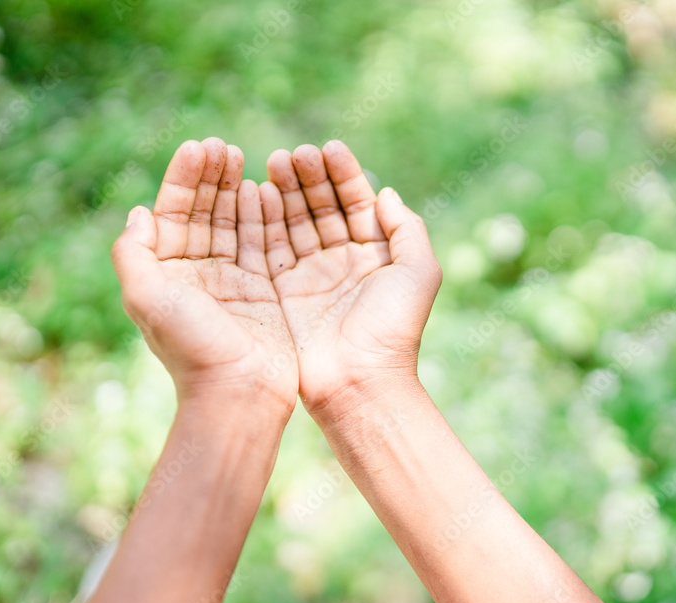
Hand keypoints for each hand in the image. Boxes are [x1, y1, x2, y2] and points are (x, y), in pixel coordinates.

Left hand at [111, 138, 297, 411]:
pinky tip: (266, 189)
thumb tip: (138, 212)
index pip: (173, 212)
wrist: (239, 393)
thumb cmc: (192, 346)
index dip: (184, 178)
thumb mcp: (146, 295)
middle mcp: (198, 273)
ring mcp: (233, 280)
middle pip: (204, 212)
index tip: (200, 146)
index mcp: (167, 272)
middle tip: (224, 147)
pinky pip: (264, 243)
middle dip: (212, 177)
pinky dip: (264, 216)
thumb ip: (133, 251)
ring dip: (237, 189)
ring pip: (234, 223)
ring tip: (245, 158)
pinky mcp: (265, 290)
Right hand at [260, 140, 441, 412]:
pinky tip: (256, 193)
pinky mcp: (284, 292)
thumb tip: (386, 192)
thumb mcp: (418, 272)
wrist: (359, 382)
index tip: (329, 147)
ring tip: (274, 163)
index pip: (357, 203)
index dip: (344, 174)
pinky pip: (272, 248)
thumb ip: (407, 228)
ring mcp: (312, 275)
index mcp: (376, 254)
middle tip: (294, 153)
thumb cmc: (394, 328)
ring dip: (286, 191)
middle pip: (323, 207)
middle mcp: (344, 261)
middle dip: (310, 176)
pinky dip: (264, 220)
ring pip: (296, 222)